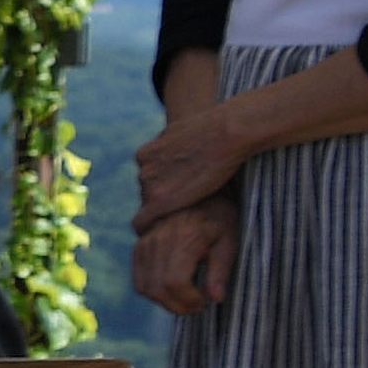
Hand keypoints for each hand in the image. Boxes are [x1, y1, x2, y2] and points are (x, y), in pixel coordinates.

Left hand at [133, 108, 250, 224]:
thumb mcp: (186, 136)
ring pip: (149, 205)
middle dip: (161, 199)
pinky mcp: (158, 199)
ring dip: (162, 211)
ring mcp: (148, 184)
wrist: (225, 132)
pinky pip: (143, 220)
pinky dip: (147, 228)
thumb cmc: (217, 133)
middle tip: (180, 209)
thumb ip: (178, 149)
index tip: (173, 196)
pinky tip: (153, 235)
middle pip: (147, 191)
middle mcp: (143, 168)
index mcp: (146, 153)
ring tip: (179, 219)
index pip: (149, 177)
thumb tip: (189, 153)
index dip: (163, 187)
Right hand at [134, 199, 240, 316]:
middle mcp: (158, 242)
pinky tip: (171, 290)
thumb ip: (221, 271)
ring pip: (145, 287)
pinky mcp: (138, 248)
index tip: (205, 302)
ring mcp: (144, 245)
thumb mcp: (229, 241)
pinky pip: (139, 280)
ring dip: (164, 302)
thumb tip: (215, 299)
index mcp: (184, 239)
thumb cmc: (218, 217)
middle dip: (177, 305)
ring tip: (185, 300)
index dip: (189, 300)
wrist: (193, 194)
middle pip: (158, 289)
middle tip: (196, 307)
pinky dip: (153, 292)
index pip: (175, 282)